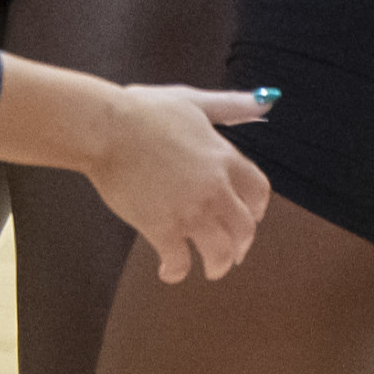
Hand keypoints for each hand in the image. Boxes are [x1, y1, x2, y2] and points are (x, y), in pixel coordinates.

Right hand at [87, 86, 276, 282]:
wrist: (106, 129)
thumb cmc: (143, 110)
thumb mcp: (193, 101)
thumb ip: (230, 106)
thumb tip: (267, 102)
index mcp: (224, 158)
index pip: (258, 192)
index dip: (256, 209)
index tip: (250, 216)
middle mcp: (215, 189)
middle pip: (244, 228)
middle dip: (241, 244)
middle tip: (232, 252)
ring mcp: (191, 211)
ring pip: (220, 252)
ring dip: (218, 266)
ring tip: (210, 270)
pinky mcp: (163, 228)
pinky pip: (179, 261)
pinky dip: (176, 271)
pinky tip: (169, 272)